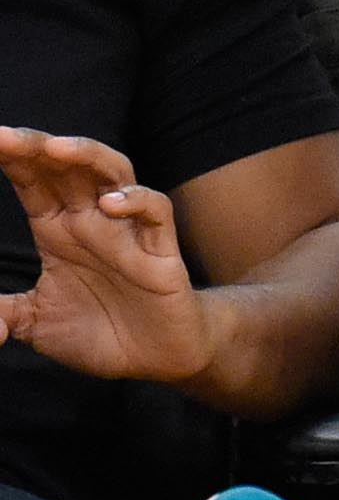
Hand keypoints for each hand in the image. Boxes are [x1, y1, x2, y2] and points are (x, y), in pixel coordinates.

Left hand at [0, 129, 214, 384]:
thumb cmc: (99, 332)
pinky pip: (156, 210)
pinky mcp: (161, 251)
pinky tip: (111, 204)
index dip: (10, 158)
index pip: (32, 180)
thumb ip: (2, 314)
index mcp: (57, 230)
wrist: (155, 361)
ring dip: (86, 155)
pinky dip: (136, 200)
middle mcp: (91, 221)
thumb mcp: (36, 324)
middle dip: (36, 147)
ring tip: (56, 150)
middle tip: (6, 138)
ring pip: (113, 171)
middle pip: (66, 166)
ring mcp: (127, 231)